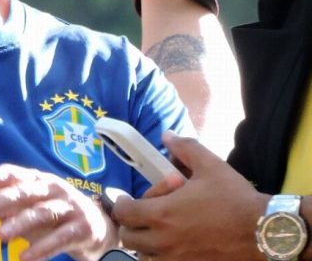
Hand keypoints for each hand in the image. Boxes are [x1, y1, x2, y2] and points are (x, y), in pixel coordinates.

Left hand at [0, 164, 115, 260]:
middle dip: (2, 200)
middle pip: (25, 191)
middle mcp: (52, 188)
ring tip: (0, 235)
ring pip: (42, 213)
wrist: (95, 228)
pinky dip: (43, 248)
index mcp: (34, 178)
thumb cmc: (46, 213)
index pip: (11, 173)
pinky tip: (25, 258)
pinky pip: (62, 237)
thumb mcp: (16, 203)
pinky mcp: (82, 228)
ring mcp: (69, 207)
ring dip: (20, 224)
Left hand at [112, 132, 267, 259]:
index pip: (124, 213)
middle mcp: (164, 241)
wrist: (264, 230)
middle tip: (143, 214)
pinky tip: (176, 243)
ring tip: (158, 230)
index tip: (127, 199)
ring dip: (146, 243)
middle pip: (129, 238)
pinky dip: (162, 256)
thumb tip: (167, 136)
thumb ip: (184, 149)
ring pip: (145, 256)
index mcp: (162, 214)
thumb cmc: (234, 198)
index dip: (121, 204)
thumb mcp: (209, 165)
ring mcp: (177, 259)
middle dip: (131, 224)